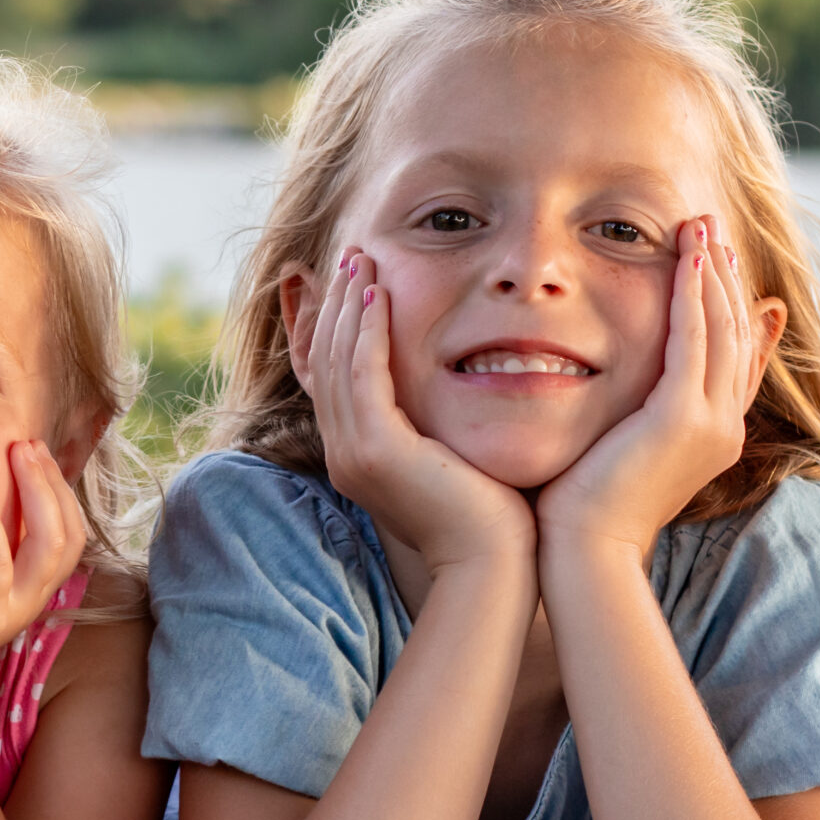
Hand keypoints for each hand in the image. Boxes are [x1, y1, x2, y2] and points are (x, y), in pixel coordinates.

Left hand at [0, 440, 84, 691]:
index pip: (70, 530)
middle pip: (68, 533)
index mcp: (33, 584)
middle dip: (52, 481)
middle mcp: (33, 597)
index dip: (59, 487)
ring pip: (48, 547)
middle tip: (28, 442)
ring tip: (17, 454)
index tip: (35, 448)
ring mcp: (13, 611)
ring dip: (36, 493)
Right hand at [297, 253, 534, 573]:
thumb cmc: (494, 516)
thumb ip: (441, 422)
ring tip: (361, 260)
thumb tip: (464, 381)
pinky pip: (361, 376)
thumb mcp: (456, 455)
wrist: (497, 564)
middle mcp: (343, 454)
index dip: (330, 326)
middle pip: (323, 361)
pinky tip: (377, 296)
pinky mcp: (375, 450)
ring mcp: (352, 454)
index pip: (329, 378)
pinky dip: (365, 333)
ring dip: (346, 306)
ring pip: (335, 362)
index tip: (345, 283)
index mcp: (358, 456)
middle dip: (333, 304)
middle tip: (351, 255)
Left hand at [535, 220, 767, 560]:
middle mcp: (721, 428)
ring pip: (722, 329)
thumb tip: (613, 401)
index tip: (725, 267)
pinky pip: (695, 340)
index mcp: (710, 437)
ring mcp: (708, 424)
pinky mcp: (681, 419)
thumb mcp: (615, 454)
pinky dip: (692, 296)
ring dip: (713, 273)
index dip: (735, 310)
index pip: (736, 360)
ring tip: (704, 227)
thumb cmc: (581, 513)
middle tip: (715, 229)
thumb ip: (626, 421)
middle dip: (726, 278)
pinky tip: (687, 259)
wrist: (583, 554)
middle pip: (737, 335)